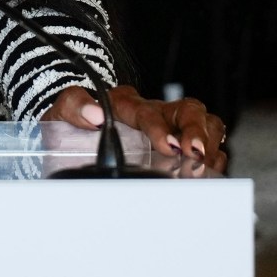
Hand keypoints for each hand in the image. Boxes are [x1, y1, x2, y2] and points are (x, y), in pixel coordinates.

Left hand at [47, 86, 227, 174]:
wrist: (75, 131)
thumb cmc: (73, 124)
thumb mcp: (63, 112)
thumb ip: (75, 106)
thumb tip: (94, 114)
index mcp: (126, 104)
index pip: (147, 111)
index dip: (159, 128)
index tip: (168, 146)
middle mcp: (154, 111)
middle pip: (187, 110)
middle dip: (196, 131)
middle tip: (195, 153)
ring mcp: (170, 127)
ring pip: (203, 122)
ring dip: (208, 143)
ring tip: (204, 165)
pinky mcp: (180, 144)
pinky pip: (208, 144)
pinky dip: (213, 157)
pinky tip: (209, 172)